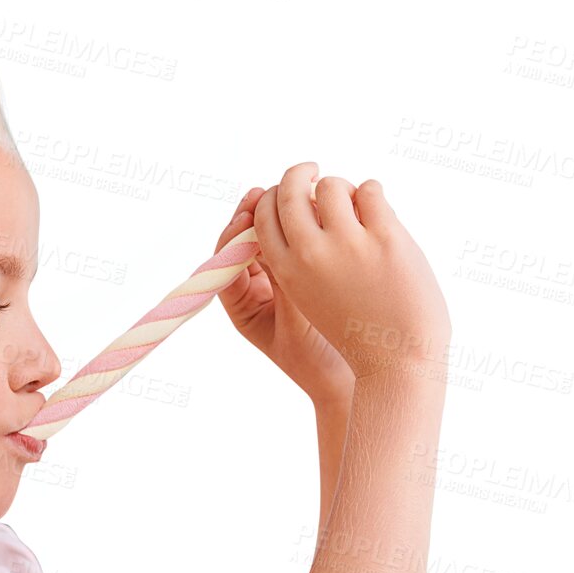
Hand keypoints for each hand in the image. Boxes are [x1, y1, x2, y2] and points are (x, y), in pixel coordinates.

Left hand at [215, 180, 354, 399]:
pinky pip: (297, 242)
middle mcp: (255, 289)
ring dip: (280, 216)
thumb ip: (285, 287)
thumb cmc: (317, 362)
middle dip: (253, 216)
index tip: (245, 217)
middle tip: (263, 192)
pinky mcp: (305, 273)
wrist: (347, 380)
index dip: (232, 236)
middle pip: (244, 243)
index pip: (226, 262)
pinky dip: (303, 224)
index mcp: (243, 306)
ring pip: (271, 238)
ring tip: (292, 192)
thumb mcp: (297, 324)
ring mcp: (278, 280)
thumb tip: (274, 244)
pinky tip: (315, 208)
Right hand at [248, 163, 450, 383]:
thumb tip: (304, 206)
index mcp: (286, 271)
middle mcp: (310, 253)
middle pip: (290, 189)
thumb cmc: (356, 333)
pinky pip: (371, 190)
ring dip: (342, 188)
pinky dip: (372, 194)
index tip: (285, 193)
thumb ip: (300, 261)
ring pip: (332, 184)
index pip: (263, 214)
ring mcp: (348, 242)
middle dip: (297, 173)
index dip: (271, 198)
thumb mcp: (310, 299)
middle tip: (309, 169)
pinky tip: (379, 214)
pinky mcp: (385, 237)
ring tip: (355, 204)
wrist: (398, 362)